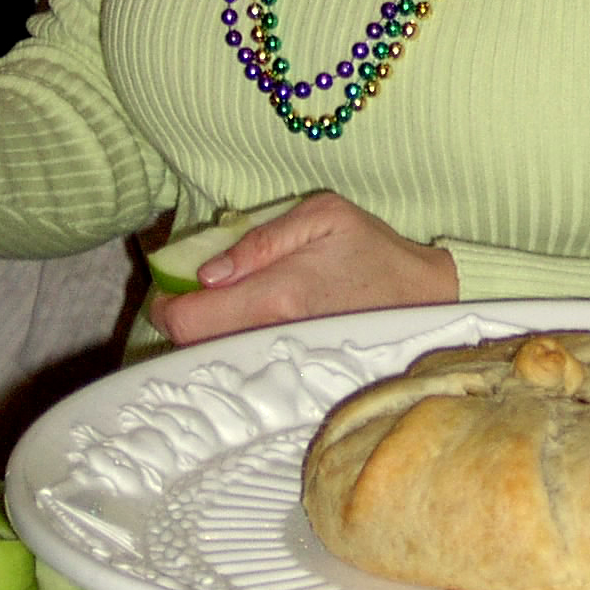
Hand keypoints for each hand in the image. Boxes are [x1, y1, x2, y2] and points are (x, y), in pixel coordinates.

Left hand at [146, 190, 458, 345]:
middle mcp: (274, 336)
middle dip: (185, 318)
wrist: (423, 296)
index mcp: (276, 296)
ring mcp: (284, 361)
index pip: (188, 321)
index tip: (169, 289)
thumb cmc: (372, 248)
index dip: (166, 305)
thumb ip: (261, 239)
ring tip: (225, 304)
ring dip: (209, 333)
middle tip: (197, 293)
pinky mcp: (297, 373)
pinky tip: (250, 324)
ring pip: (218, 358)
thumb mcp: (322, 215)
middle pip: (195, 346)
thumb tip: (208, 272)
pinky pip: (246, 365)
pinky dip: (234, 346)